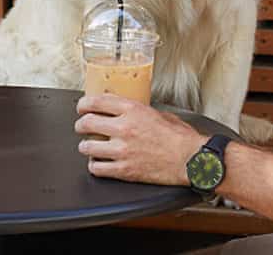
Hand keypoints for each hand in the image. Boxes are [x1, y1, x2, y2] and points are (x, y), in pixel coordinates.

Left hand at [74, 94, 204, 185]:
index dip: (83, 104)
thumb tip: (124, 109)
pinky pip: (97, 168)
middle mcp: (124, 128)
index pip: (96, 102)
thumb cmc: (180, 138)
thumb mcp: (159, 113)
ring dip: (85, 146)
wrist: (191, 159)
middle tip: (81, 126)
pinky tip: (98, 163)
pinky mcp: (124, 170)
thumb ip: (138, 111)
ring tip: (88, 146)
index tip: (82, 107)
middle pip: (87, 123)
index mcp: (132, 110)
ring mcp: (122, 150)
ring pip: (87, 147)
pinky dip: (94, 165)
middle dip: (80, 125)